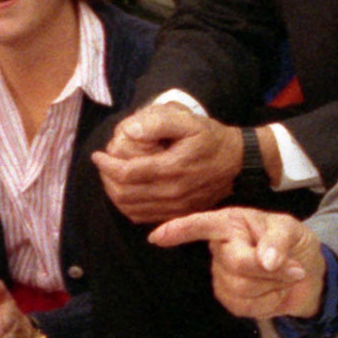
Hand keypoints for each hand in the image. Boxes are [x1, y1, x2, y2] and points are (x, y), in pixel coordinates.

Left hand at [91, 103, 245, 223]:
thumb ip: (158, 122)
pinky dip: (127, 206)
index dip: (106, 165)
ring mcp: (176, 207)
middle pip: (124, 194)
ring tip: (111, 176)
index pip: (127, 173)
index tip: (98, 155)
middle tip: (104, 165)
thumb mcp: (189, 121)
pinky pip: (143, 217)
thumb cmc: (211, 138)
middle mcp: (173, 193)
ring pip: (130, 208)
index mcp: (173, 168)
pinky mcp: (178, 214)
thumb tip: (128, 131)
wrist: (238, 163)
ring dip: (114, 194)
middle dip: (107, 179)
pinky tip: (126, 191)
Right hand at [150, 206, 324, 319]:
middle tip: (294, 268)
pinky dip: (268, 301)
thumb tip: (266, 260)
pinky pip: (245, 306)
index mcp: (230, 223)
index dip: (178, 231)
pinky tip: (273, 291)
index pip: (200, 226)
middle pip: (236, 264)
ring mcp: (222, 275)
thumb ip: (278, 241)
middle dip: (270, 270)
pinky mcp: (230, 298)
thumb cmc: (294, 244)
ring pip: (242, 287)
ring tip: (283, 277)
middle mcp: (221, 247)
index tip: (156, 238)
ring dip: (273, 285)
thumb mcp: (293, 231)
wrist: (308, 277)